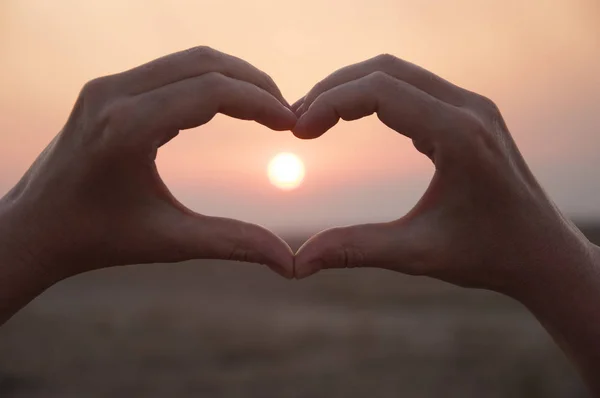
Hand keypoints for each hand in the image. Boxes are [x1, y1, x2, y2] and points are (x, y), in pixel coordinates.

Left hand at [0, 46, 296, 297]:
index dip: (261, 103)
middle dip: (254, 84)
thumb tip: (289, 263)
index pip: (211, 91)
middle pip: (204, 64)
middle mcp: (113, 94)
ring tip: (265, 109)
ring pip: (189, 60)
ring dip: (233, 78)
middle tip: (285, 114)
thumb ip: (234, 244)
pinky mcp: (107, 88)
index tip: (291, 124)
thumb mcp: (170, 242)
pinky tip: (229, 107)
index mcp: (127, 128)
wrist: (36, 228)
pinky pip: (170, 70)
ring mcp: (107, 86)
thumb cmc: (97, 239)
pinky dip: (207, 81)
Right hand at [292, 54, 592, 295]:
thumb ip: (355, 249)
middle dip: (333, 90)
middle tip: (299, 122)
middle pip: (384, 70)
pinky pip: (413, 87)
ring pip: (398, 73)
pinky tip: (352, 119)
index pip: (379, 90)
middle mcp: (469, 108)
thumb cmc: (489, 255)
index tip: (298, 132)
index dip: (329, 103)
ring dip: (352, 89)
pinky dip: (374, 96)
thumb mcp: (417, 253)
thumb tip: (299, 262)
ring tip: (317, 119)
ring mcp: (472, 107)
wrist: (542, 252)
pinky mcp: (469, 114)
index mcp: (459, 134)